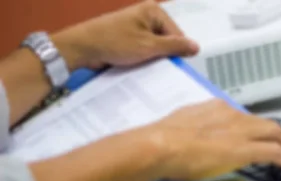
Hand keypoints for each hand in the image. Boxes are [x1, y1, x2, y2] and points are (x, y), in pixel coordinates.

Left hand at [53, 0, 198, 70]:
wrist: (83, 47)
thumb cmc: (113, 42)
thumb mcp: (149, 47)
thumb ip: (174, 47)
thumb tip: (196, 46)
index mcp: (153, 11)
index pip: (177, 34)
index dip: (176, 51)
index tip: (174, 65)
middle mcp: (146, 16)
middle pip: (167, 40)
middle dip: (164, 55)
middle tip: (157, 67)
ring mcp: (137, 27)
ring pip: (155, 47)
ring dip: (153, 59)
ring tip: (145, 66)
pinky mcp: (129, 38)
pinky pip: (144, 50)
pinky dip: (143, 59)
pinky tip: (138, 66)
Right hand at [139, 100, 280, 180]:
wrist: (159, 145)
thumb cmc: (161, 141)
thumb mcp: (181, 126)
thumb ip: (195, 130)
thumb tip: (195, 139)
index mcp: (217, 109)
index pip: (248, 119)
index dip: (261, 131)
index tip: (266, 140)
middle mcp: (232, 116)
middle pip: (269, 124)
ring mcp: (240, 131)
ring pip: (278, 135)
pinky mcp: (244, 149)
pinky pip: (276, 153)